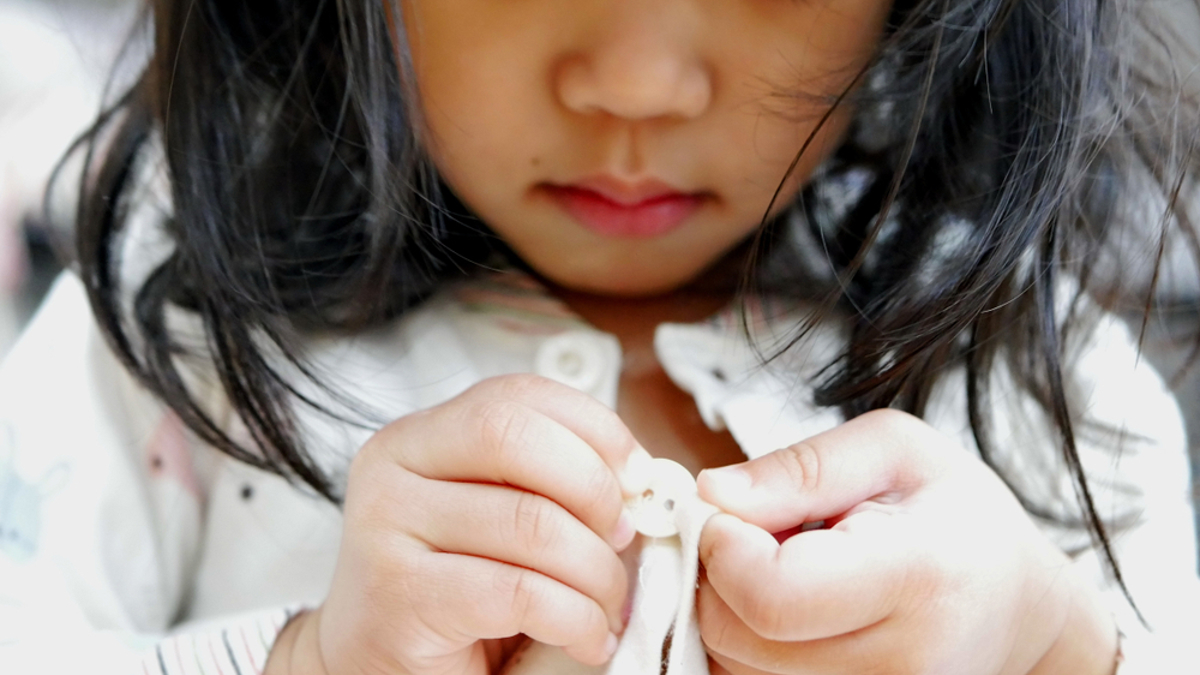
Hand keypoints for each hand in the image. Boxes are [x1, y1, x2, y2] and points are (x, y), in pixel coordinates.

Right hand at [270, 375, 643, 674]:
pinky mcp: (401, 598)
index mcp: (419, 437)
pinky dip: (576, 619)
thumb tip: (641, 478)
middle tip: (623, 539)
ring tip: (607, 606)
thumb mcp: (497, 518)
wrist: (379, 669)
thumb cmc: (454, 594)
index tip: (637, 477)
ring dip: (596, 572)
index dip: (594, 429)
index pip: (517, 396)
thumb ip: (548, 483)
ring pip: (531, 524)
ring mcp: (385, 531)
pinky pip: (520, 592)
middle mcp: (393, 469)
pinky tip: (586, 637)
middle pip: (516, 440)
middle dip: (594, 489)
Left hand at [695, 409, 1118, 674]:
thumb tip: (712, 492)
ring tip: (778, 572)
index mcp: (918, 577)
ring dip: (728, 615)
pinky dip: (747, 648)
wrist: (1020, 610)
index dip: (723, 548)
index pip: (770, 594)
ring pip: (735, 671)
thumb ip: (801, 468)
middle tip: (749, 537)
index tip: (730, 515)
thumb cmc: (959, 518)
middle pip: (738, 639)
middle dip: (716, 579)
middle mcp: (903, 663)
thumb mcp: (894, 450)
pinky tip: (783, 611)